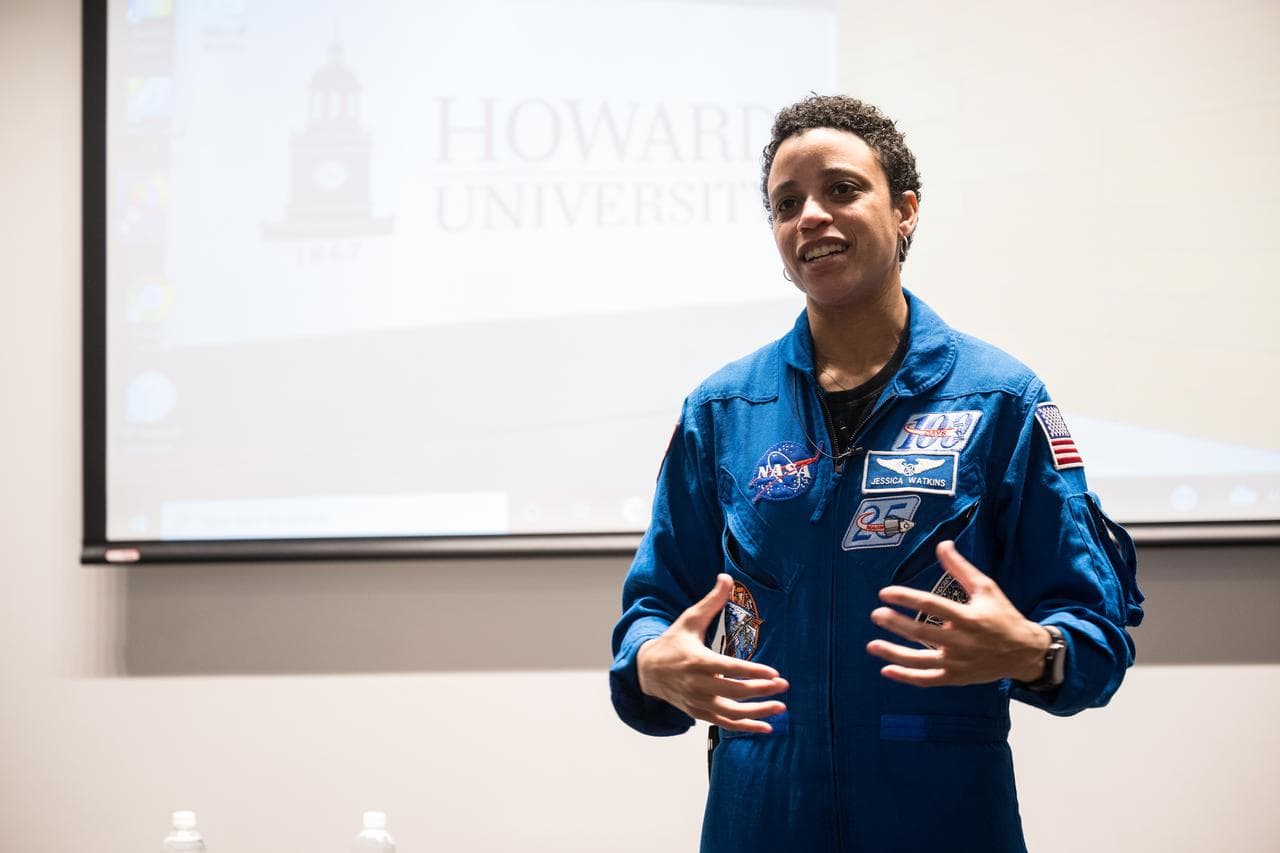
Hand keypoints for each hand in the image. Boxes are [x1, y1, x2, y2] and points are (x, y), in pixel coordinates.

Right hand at [637, 573, 788, 732]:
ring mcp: (698, 702)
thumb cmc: (673, 643)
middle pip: (734, 692)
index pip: (729, 669)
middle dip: (762, 690)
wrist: (648, 671)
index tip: (774, 672)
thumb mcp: (689, 619)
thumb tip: (726, 577)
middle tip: (784, 685)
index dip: (753, 672)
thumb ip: (711, 601)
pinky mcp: (700, 714)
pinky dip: (746, 727)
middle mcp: (698, 685)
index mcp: (697, 661)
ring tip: (781, 707)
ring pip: (732, 713)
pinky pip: (725, 724)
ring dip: (758, 713)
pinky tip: (766, 727)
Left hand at [866, 541, 1050, 686]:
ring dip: (894, 653)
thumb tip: (942, 544)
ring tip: (872, 645)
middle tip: (876, 614)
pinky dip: (906, 677)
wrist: (1025, 652)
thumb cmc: (1003, 616)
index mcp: (967, 618)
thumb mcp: (986, 588)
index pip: (931, 605)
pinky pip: (927, 680)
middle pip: (920, 633)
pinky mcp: (956, 678)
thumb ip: (960, 568)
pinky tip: (887, 669)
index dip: (906, 598)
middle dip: (895, 624)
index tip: (885, 593)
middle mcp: (961, 642)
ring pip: (919, 661)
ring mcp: (957, 663)